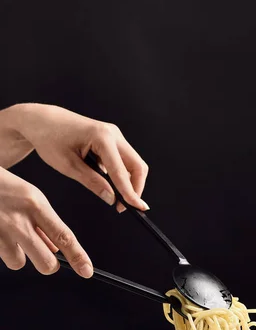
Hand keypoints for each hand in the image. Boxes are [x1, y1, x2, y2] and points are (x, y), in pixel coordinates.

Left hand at [0, 103, 148, 210]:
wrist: (43, 121)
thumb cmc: (50, 139)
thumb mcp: (68, 165)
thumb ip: (92, 182)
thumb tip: (111, 198)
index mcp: (101, 137)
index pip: (121, 171)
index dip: (130, 192)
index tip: (136, 208)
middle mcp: (112, 134)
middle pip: (137, 165)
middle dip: (136, 188)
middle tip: (127, 207)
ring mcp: (114, 135)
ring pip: (133, 163)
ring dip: (130, 182)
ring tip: (118, 200)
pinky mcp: (111, 140)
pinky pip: (124, 161)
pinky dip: (122, 176)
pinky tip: (112, 186)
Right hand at [0, 166, 92, 276]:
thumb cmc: (1, 188)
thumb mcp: (28, 198)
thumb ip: (43, 224)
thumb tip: (56, 250)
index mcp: (35, 204)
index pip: (64, 236)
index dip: (78, 256)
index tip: (87, 271)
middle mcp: (18, 219)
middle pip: (46, 262)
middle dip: (48, 264)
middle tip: (43, 254)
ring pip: (19, 263)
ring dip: (17, 255)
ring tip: (8, 233)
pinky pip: (1, 257)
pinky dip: (1, 250)